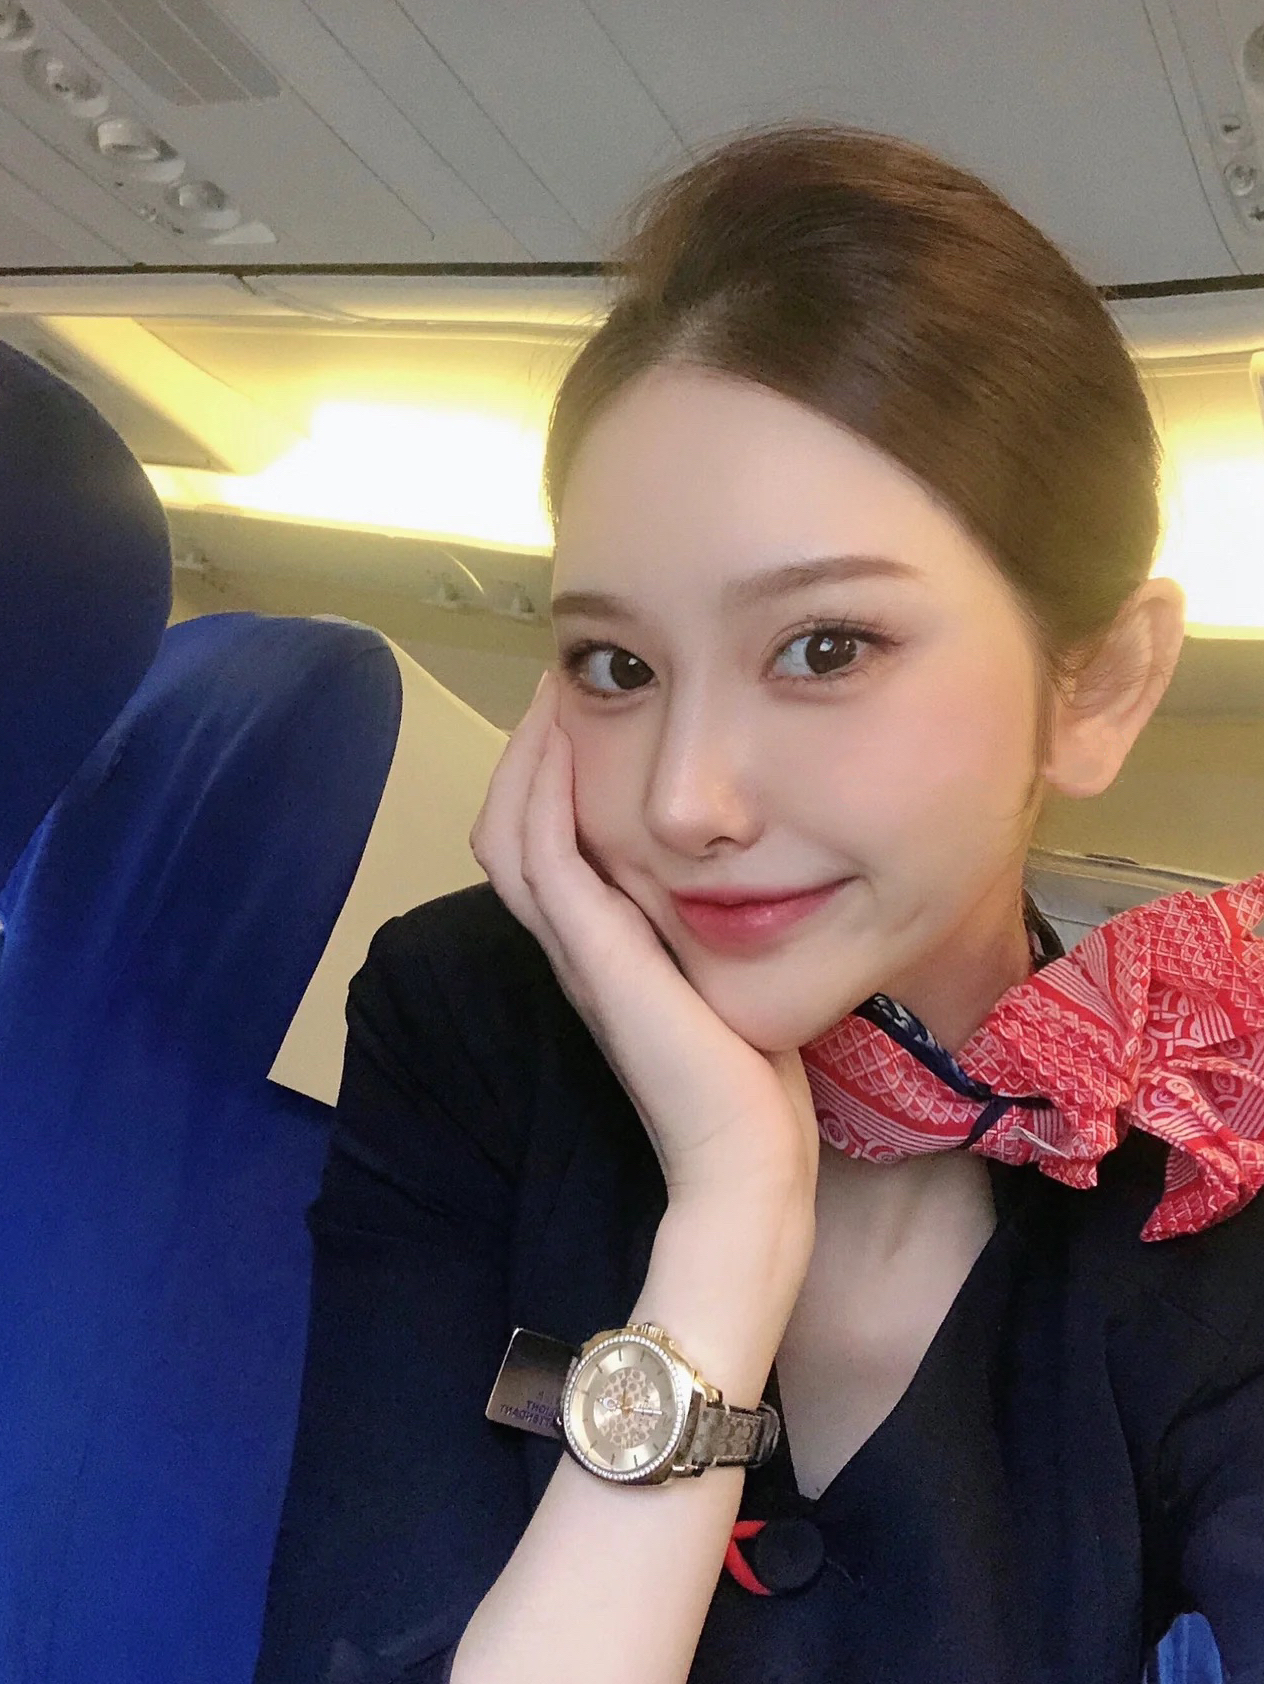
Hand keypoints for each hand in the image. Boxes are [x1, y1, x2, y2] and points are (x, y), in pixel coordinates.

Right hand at [470, 670, 819, 1215]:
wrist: (746, 1160)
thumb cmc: (752, 1079)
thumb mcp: (726, 977)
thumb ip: (715, 925)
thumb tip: (747, 868)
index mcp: (597, 950)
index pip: (541, 846)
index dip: (548, 777)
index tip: (588, 710)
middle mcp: (572, 946)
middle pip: (507, 829)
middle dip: (529, 748)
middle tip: (561, 681)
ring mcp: (575, 952)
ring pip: (510, 832)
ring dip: (528, 755)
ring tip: (559, 690)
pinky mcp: (594, 958)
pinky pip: (543, 856)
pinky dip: (544, 792)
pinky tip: (570, 739)